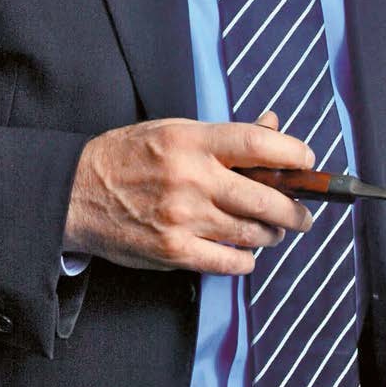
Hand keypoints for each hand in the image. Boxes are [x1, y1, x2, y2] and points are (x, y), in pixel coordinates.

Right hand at [62, 111, 314, 273]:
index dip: (292, 153)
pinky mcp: (173, 250)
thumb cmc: (129, 154)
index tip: (308, 161)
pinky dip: (245, 259)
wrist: (77, 191)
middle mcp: (191, 177)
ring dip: (270, 234)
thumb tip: (273, 124)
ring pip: (250, 232)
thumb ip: (226, 133)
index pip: (256, 143)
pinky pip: (227, 262)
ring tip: (273, 231)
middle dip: (293, 209)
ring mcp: (183, 217)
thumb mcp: (175, 129)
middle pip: (264, 197)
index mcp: (191, 139)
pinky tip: (245, 252)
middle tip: (303, 214)